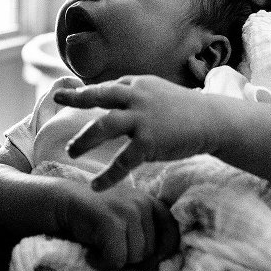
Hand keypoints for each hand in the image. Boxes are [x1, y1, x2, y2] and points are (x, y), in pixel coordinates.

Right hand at [52, 179, 178, 270]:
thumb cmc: (97, 217)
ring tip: (100, 248)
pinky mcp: (110, 221)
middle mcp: (142, 203)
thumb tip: (160, 263)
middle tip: (110, 247)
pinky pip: (116, 258)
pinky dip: (101, 263)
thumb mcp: (128, 217)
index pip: (172, 234)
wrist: (64, 203)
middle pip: (151, 252)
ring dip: (114, 260)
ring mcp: (126, 210)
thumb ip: (147, 231)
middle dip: (130, 257)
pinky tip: (91, 254)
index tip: (141, 257)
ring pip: (134, 257)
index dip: (160, 253)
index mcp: (150, 202)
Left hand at [54, 75, 220, 190]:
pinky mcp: (149, 141)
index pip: (105, 87)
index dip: (84, 91)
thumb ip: (135, 95)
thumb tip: (114, 100)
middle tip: (56, 102)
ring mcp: (142, 118)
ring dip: (83, 139)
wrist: (214, 121)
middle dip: (76, 99)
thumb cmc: (185, 110)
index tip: (64, 93)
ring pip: (103, 126)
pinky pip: (122, 160)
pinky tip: (96, 186)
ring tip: (71, 151)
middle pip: (98, 96)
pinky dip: (108, 174)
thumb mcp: (158, 93)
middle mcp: (136, 97)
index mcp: (137, 85)